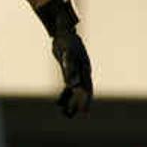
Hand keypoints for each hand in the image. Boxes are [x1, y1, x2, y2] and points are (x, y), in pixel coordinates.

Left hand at [35, 0, 92, 117]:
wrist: (63, 31)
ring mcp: (76, 71)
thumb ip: (69, 68)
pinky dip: (64, 94)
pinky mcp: (69, 71)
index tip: (85, 112)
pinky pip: (67, 86)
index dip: (86, 100)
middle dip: (80, 103)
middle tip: (79, 115)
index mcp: (85, 68)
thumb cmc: (66, 41)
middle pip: (82, 91)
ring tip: (66, 114)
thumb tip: (71, 85)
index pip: (87, 88)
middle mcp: (82, 71)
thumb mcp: (67, 53)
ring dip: (71, 101)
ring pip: (75, 90)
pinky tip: (59, 104)